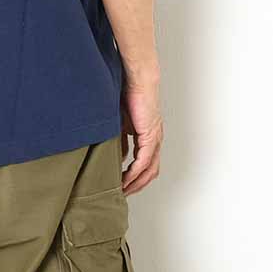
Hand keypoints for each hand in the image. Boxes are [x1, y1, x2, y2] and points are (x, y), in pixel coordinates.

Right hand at [121, 76, 163, 194]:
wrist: (136, 78)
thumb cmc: (128, 92)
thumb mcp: (120, 121)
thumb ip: (120, 139)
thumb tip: (117, 156)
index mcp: (148, 135)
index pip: (145, 163)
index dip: (135, 176)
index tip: (122, 184)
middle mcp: (155, 139)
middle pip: (150, 172)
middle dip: (137, 185)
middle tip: (124, 193)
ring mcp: (154, 138)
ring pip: (149, 170)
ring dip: (136, 183)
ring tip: (123, 190)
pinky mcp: (149, 136)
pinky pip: (143, 162)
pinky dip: (134, 173)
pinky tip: (125, 179)